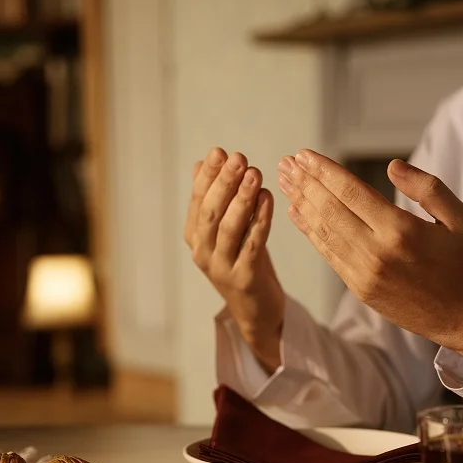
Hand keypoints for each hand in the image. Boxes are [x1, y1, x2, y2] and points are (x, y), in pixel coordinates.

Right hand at [185, 148, 283, 371]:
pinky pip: (252, 244)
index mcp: (194, 237)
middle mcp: (203, 252)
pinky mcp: (244, 279)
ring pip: (229, 228)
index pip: (198, 200)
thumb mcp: (226, 230)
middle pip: (210, 212)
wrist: (256, 311)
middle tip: (238, 157)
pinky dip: (260, 220)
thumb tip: (201, 163)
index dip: (208, 175)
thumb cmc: (243, 262)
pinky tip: (268, 199)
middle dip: (223, 182)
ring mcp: (221, 267)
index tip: (220, 151)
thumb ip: (214, 199)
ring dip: (241, 198)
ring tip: (254, 173)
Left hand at [278, 150, 462, 366]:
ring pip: (324, 232)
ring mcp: (364, 274)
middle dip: (305, 183)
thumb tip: (391, 167)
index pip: (351, 192)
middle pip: (330, 209)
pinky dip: (309, 232)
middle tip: (286, 163)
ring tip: (285, 182)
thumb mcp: (460, 218)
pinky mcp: (360, 289)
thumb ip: (427, 188)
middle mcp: (377, 252)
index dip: (324, 171)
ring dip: (301, 203)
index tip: (304, 154)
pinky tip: (296, 213)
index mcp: (401, 231)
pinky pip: (328, 255)